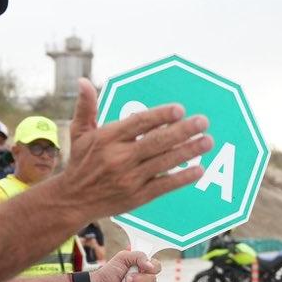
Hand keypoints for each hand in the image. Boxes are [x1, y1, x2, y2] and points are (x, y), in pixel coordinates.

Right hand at [61, 78, 214, 221]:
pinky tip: (199, 169)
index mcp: (107, 138)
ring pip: (164, 162)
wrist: (73, 200)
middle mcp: (119, 157)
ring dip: (189, 151)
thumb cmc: (80, 162)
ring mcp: (129, 178)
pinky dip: (182, 178)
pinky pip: (164, 185)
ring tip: (208, 141)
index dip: (160, 116)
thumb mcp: (79, 132)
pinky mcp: (137, 196)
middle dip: (182, 131)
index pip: (138, 123)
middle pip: (156, 142)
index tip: (179, 109)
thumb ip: (86, 107)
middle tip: (203, 121)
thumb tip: (83, 81)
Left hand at [90, 250, 160, 281]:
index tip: (142, 267)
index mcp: (142, 269)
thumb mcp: (122, 257)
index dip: (153, 267)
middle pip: (153, 281)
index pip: (157, 267)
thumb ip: (138, 256)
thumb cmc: (109, 272)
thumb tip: (151, 266)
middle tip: (126, 278)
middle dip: (138, 279)